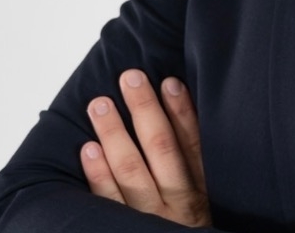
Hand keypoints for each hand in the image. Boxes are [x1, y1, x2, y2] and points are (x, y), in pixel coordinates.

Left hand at [81, 69, 211, 227]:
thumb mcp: (205, 208)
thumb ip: (194, 173)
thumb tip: (178, 118)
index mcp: (201, 196)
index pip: (192, 145)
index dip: (181, 111)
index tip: (168, 81)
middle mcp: (177, 207)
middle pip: (160, 148)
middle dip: (144, 110)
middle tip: (129, 77)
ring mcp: (148, 222)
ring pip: (131, 171)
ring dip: (114, 133)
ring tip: (100, 104)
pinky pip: (107, 204)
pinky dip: (98, 175)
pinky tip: (88, 150)